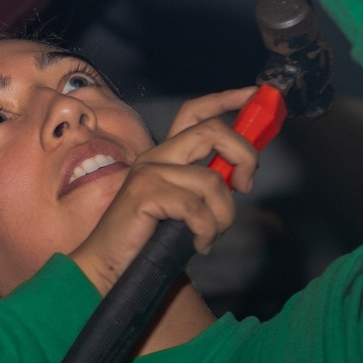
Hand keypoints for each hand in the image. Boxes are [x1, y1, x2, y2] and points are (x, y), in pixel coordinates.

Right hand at [70, 87, 259, 294]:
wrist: (109, 267)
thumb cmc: (149, 241)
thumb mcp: (185, 207)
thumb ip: (206, 186)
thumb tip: (241, 175)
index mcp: (164, 155)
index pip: (194, 113)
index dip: (226, 100)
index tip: (254, 96)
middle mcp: (155, 156)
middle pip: (212, 131)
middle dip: (243, 155)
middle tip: (246, 185)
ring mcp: (148, 173)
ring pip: (212, 181)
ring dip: (223, 215)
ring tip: (209, 235)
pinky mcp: (145, 194)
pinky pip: (196, 208)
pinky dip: (206, 231)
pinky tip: (198, 244)